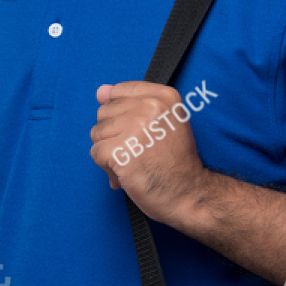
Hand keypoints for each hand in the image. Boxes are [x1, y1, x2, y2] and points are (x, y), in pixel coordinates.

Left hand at [89, 81, 210, 227]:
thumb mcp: (164, 123)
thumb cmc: (175, 162)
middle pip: (105, 113)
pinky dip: (107, 167)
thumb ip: (131, 103)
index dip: (121, 114)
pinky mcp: (121, 150)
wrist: (189, 193)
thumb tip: (100, 91)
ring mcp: (135, 128)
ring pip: (97, 133)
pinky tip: (126, 174)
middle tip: (138, 152)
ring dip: (109, 152)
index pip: (119, 91)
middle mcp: (150, 106)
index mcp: (164, 96)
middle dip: (114, 135)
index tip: (138, 132)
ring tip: (133, 163)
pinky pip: (96, 152)